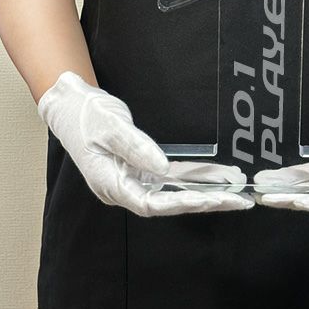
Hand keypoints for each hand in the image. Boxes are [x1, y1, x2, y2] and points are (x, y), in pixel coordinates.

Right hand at [37, 70, 254, 215]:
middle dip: (204, 202)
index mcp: (111, 184)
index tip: (210, 200)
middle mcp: (124, 187)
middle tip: (237, 201)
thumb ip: (137, 149)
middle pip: (168, 202)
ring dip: (204, 190)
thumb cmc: (86, 116)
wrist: (71, 105)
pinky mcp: (140, 167)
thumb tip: (164, 168)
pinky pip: (171, 174)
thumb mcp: (112, 127)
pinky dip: (193, 174)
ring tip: (236, 190)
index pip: (151, 203)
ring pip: (173, 189)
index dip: (182, 203)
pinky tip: (216, 174)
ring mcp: (133, 178)